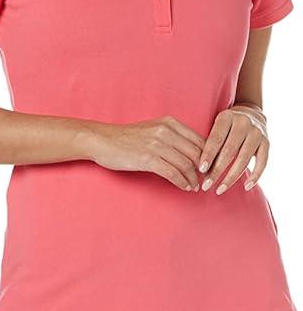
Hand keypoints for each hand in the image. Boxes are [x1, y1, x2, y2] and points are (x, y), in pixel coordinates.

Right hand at [87, 115, 203, 190]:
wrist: (102, 140)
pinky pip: (173, 173)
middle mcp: (166, 131)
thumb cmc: (126, 138)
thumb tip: (190, 152)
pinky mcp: (148, 158)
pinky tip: (184, 187)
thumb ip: (171, 137)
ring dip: (193, 179)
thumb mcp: (152, 129)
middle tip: (206, 181)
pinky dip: (182, 182)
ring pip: (186, 164)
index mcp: (170, 123)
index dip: (208, 156)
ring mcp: (157, 144)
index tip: (209, 168)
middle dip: (204, 170)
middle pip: (196, 153)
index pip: (199, 140)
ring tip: (195, 187)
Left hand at [196, 104, 268, 193]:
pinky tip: (246, 187)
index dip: (208, 155)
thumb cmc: (226, 126)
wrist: (251, 115)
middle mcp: (244, 123)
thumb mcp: (216, 126)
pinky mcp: (266, 142)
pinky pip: (262, 162)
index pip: (216, 138)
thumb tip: (200, 169)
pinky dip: (255, 176)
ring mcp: (257, 132)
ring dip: (231, 177)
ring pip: (244, 158)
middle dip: (217, 170)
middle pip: (229, 150)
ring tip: (220, 189)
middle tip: (206, 185)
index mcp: (227, 117)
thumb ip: (210, 142)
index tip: (201, 170)